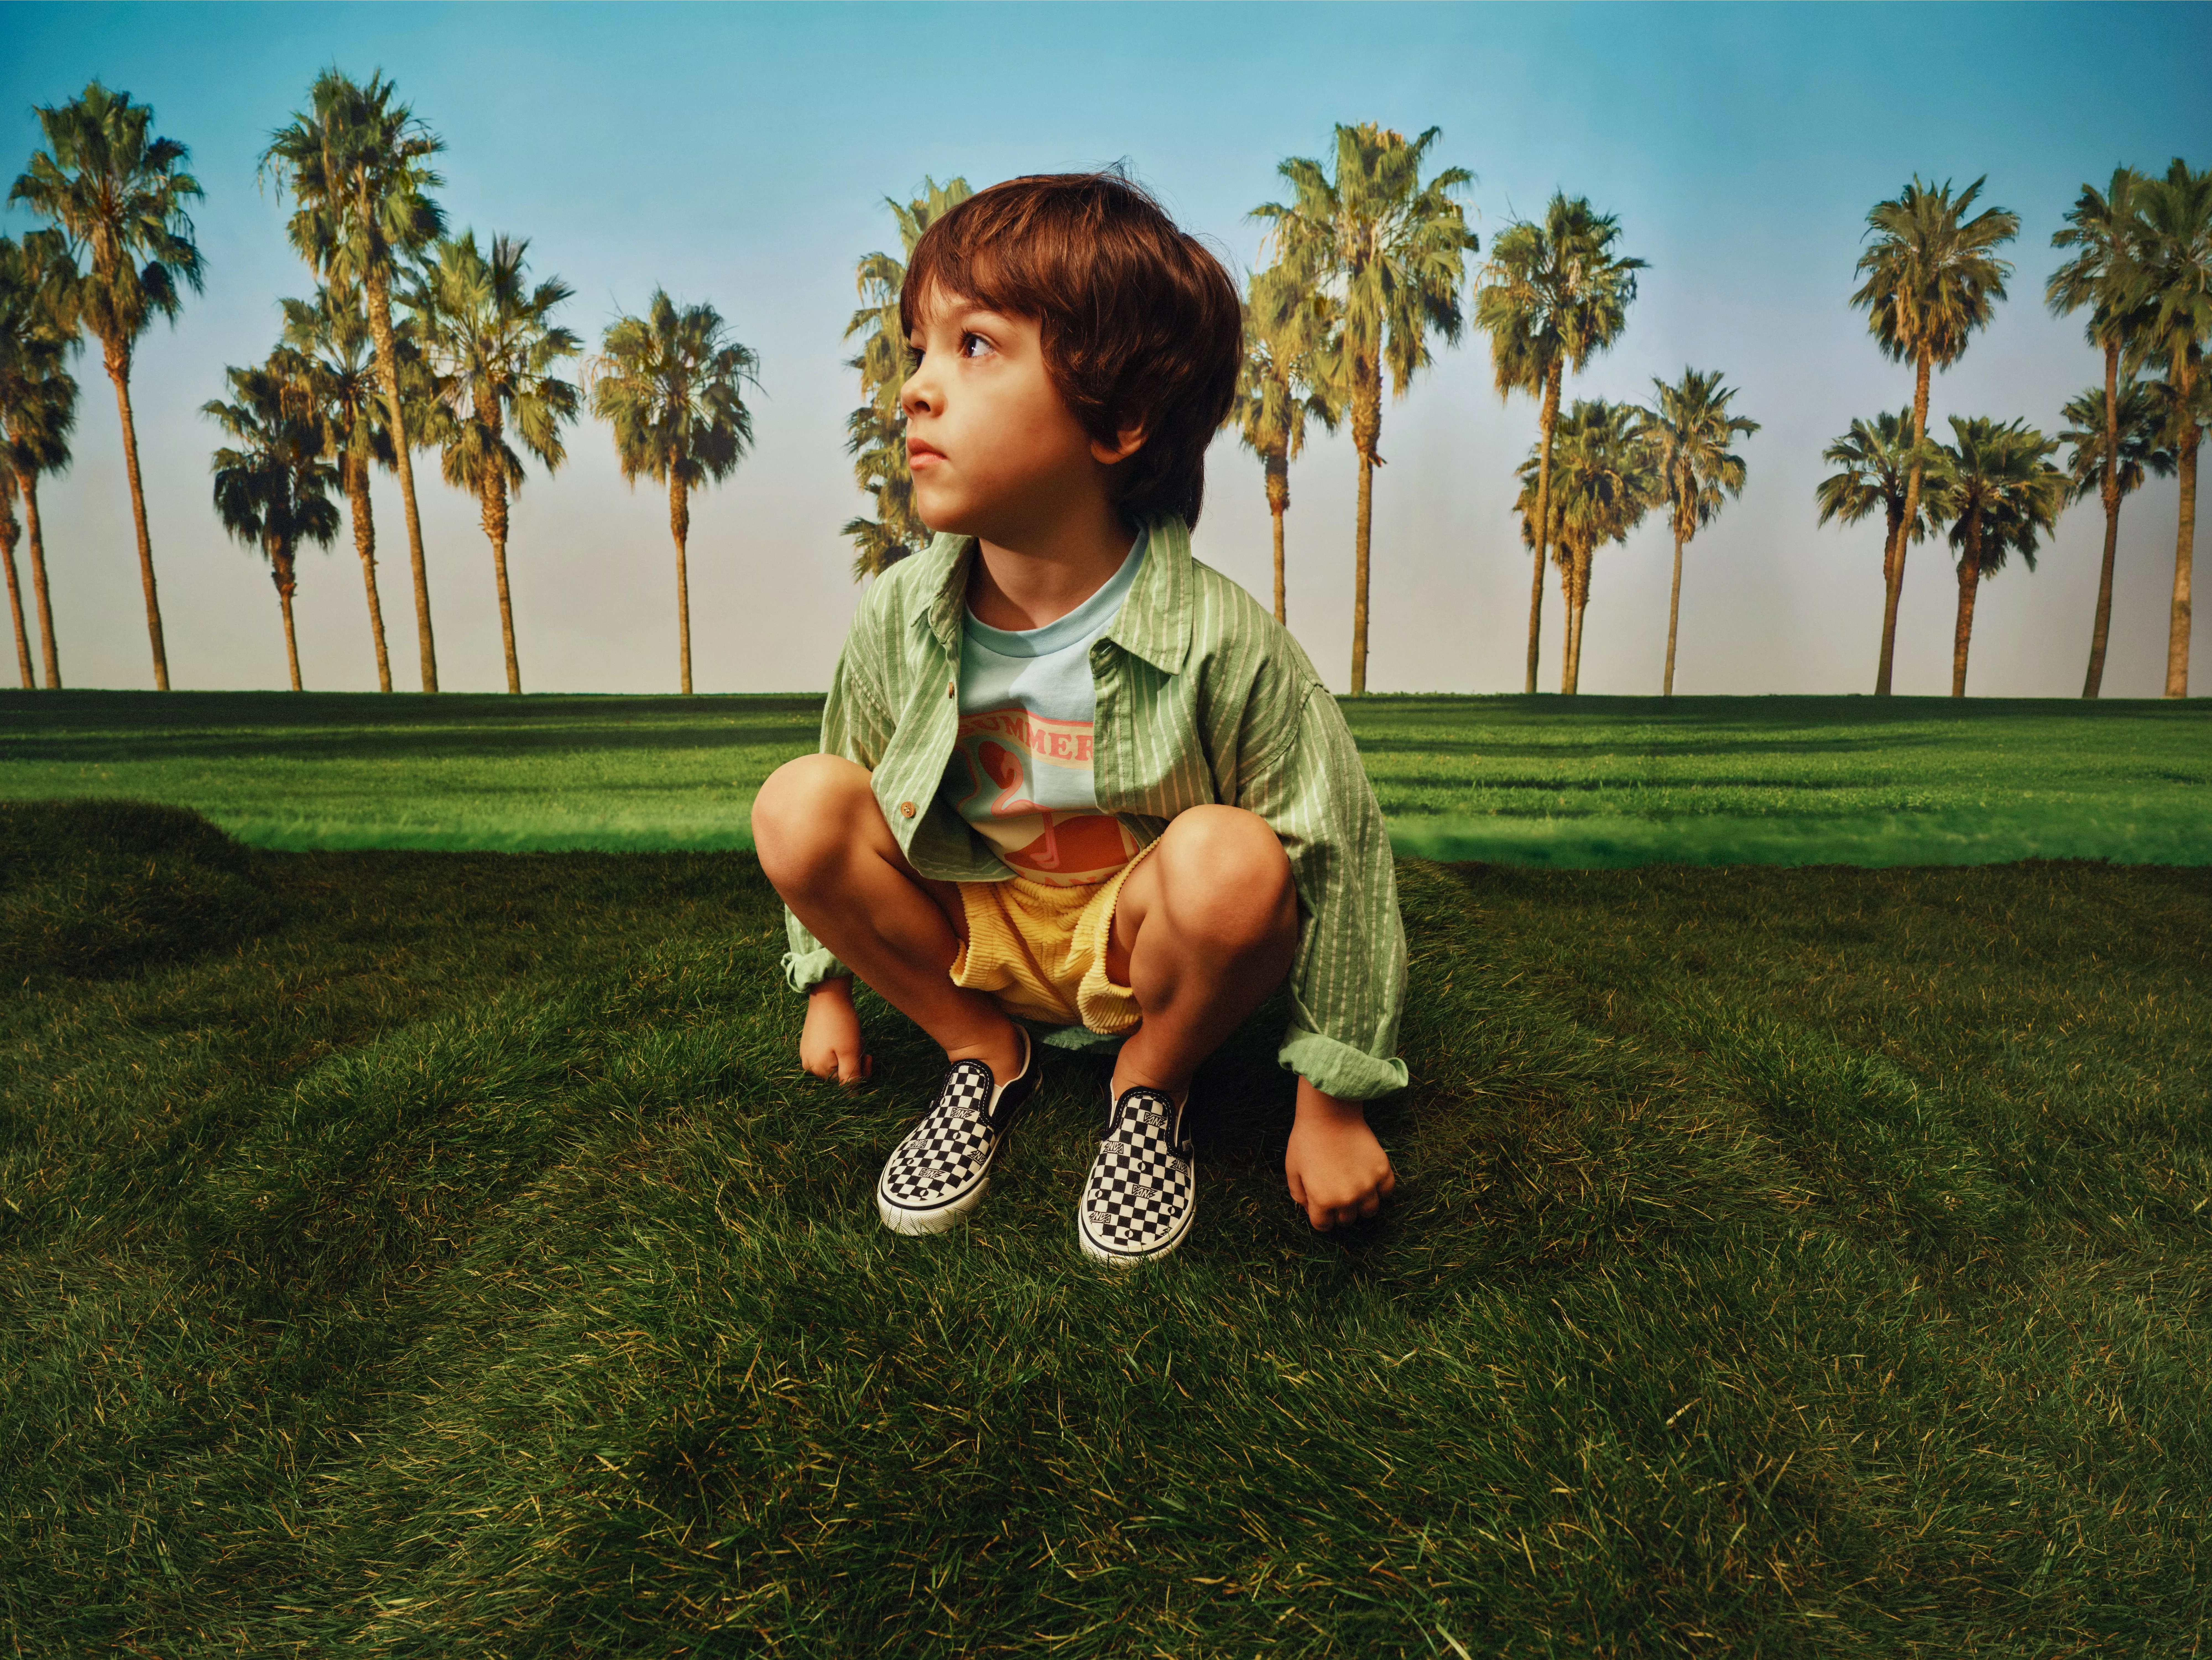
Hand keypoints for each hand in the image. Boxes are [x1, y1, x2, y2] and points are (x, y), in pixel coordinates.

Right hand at [800, 979, 871, 1084]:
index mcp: (818, 1070)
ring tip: (853, 1036)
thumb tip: (852, 1099)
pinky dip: (841, 1047)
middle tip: (862, 1044)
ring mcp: (808, 1053)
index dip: (861, 1073)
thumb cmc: (841, 1023)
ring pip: (837, 1063)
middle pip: (840, 1074)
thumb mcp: (851, 1052)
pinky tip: (844, 1034)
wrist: (829, 994)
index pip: (845, 1085)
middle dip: (855, 1062)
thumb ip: (851, 1078)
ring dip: (850, 1053)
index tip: (868, 1056)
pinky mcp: (810, 1043)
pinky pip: (830, 1053)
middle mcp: (809, 1065)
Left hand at [1284, 1079, 1395, 1229]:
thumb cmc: (1306, 1140)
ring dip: (1361, 1206)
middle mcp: (1347, 1198)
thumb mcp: (1292, 1170)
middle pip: (1347, 1220)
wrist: (1329, 1113)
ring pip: (1369, 1211)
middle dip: (1339, 1212)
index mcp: (1322, 1200)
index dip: (1320, 1217)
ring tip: (1354, 1191)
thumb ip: (1299, 1195)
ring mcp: (1368, 1185)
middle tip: (1336, 1194)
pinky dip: (1380, 1190)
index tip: (1320, 1206)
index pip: (1323, 1226)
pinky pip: (1387, 1191)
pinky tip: (1369, 1180)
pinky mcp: (1382, 1171)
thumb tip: (1310, 1209)